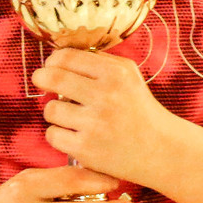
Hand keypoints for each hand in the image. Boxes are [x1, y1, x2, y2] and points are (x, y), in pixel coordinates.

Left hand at [32, 49, 181, 191]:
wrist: (161, 149)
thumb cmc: (137, 108)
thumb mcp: (128, 74)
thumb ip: (98, 60)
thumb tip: (59, 53)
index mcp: (115, 74)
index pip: (67, 57)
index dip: (52, 61)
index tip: (50, 66)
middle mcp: (106, 96)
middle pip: (53, 78)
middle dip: (41, 78)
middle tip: (41, 80)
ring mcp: (96, 124)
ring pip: (50, 109)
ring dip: (54, 111)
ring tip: (69, 115)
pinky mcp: (87, 149)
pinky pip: (52, 135)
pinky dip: (58, 135)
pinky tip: (73, 135)